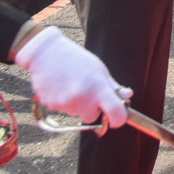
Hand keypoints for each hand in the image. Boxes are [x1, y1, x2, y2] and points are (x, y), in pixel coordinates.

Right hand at [15, 26, 131, 127]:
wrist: (46, 54)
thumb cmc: (76, 59)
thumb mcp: (99, 69)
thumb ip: (113, 86)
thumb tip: (127, 96)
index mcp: (99, 89)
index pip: (116, 114)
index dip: (118, 119)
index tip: (117, 118)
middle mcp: (83, 99)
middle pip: (92, 117)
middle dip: (92, 109)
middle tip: (87, 91)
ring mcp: (66, 104)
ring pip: (76, 113)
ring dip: (77, 104)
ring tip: (72, 84)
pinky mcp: (52, 106)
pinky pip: (63, 110)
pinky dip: (64, 102)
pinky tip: (62, 87)